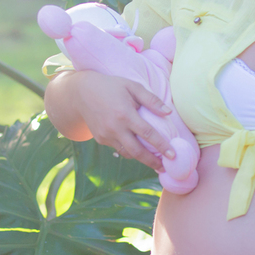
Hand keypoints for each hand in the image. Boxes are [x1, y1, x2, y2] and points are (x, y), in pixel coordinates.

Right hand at [57, 71, 175, 171]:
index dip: (162, 146)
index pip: (148, 134)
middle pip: (137, 151)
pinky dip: (129, 151)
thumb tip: (168, 112)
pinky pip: (118, 148)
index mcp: (125, 114)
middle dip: (153, 162)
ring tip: (155, 162)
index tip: (173, 155)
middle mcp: (115, 128)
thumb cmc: (111, 86)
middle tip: (165, 168)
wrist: (81, 93)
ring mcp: (106, 135)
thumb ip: (151, 100)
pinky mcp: (100, 139)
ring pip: (127, 153)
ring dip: (142, 159)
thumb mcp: (132, 86)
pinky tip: (138, 150)